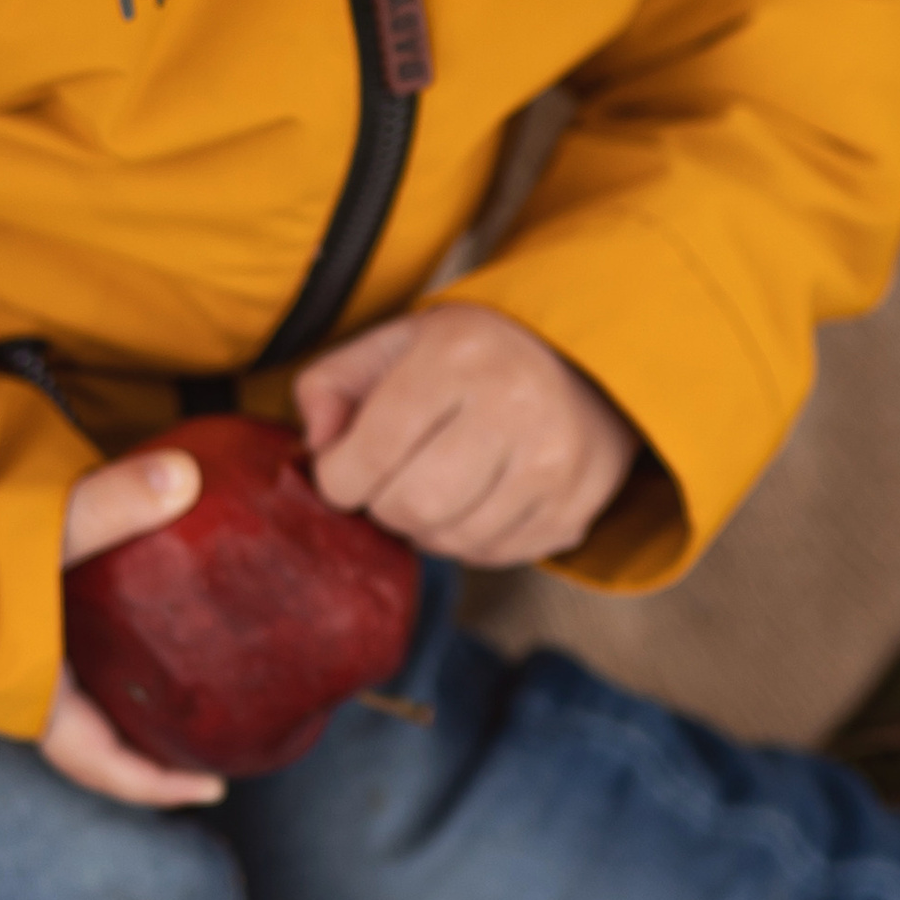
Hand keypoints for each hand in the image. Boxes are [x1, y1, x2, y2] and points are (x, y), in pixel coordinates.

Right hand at [40, 442, 225, 806]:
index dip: (156, 784)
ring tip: (187, 667)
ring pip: (77, 690)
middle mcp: (14, 680)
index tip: (215, 785)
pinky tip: (130, 607)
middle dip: (150, 740)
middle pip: (96, 734)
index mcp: (29, 689)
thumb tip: (187, 479)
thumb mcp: (32, 528)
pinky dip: (101, 642)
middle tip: (214, 729)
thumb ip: (108, 504)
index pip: (100, 763)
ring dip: (124, 688)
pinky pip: (60, 645)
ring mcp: (0, 650)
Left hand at [293, 304, 637, 565]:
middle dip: (383, 505)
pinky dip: (468, 540)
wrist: (581, 366)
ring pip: (452, 540)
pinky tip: (474, 501)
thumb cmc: (468, 358)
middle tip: (390, 481)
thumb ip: (329, 386)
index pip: (374, 449)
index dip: (338, 477)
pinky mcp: (574, 508)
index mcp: (459, 354)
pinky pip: (493, 555)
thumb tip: (318, 448)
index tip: (343, 468)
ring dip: (425, 528)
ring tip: (434, 488)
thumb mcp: (392, 344)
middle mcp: (516, 405)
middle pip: (414, 505)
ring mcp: (554, 462)